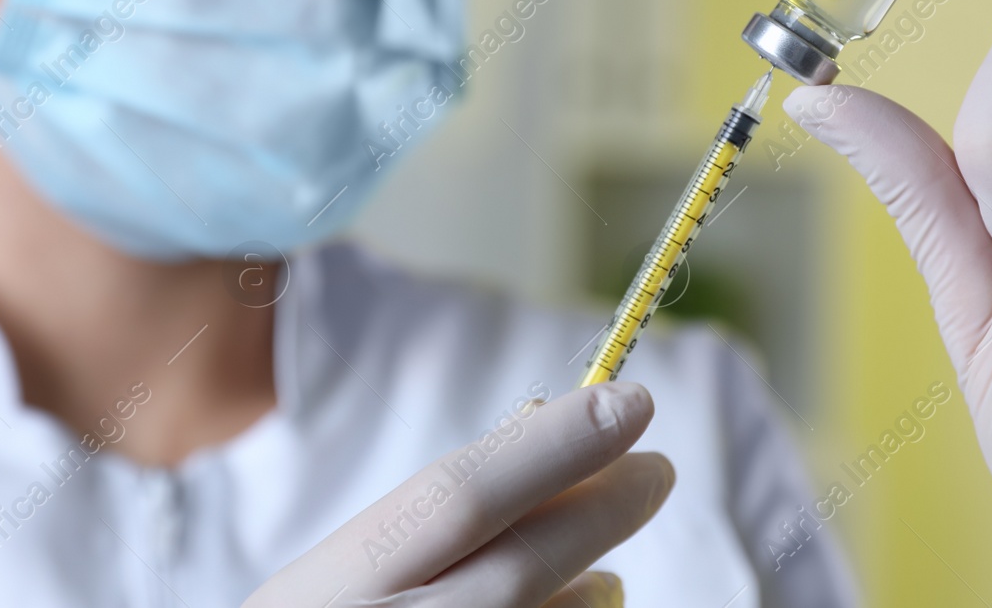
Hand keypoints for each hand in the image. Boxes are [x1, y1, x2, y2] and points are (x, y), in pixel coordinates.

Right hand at [242, 381, 672, 607]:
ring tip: (607, 573)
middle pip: (518, 568)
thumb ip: (429, 526)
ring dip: (590, 591)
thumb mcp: (339, 578)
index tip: (629, 403)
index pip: (458, 497)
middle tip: (658, 471)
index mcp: (332, 588)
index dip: (552, 447)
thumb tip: (547, 451)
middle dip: (600, 511)